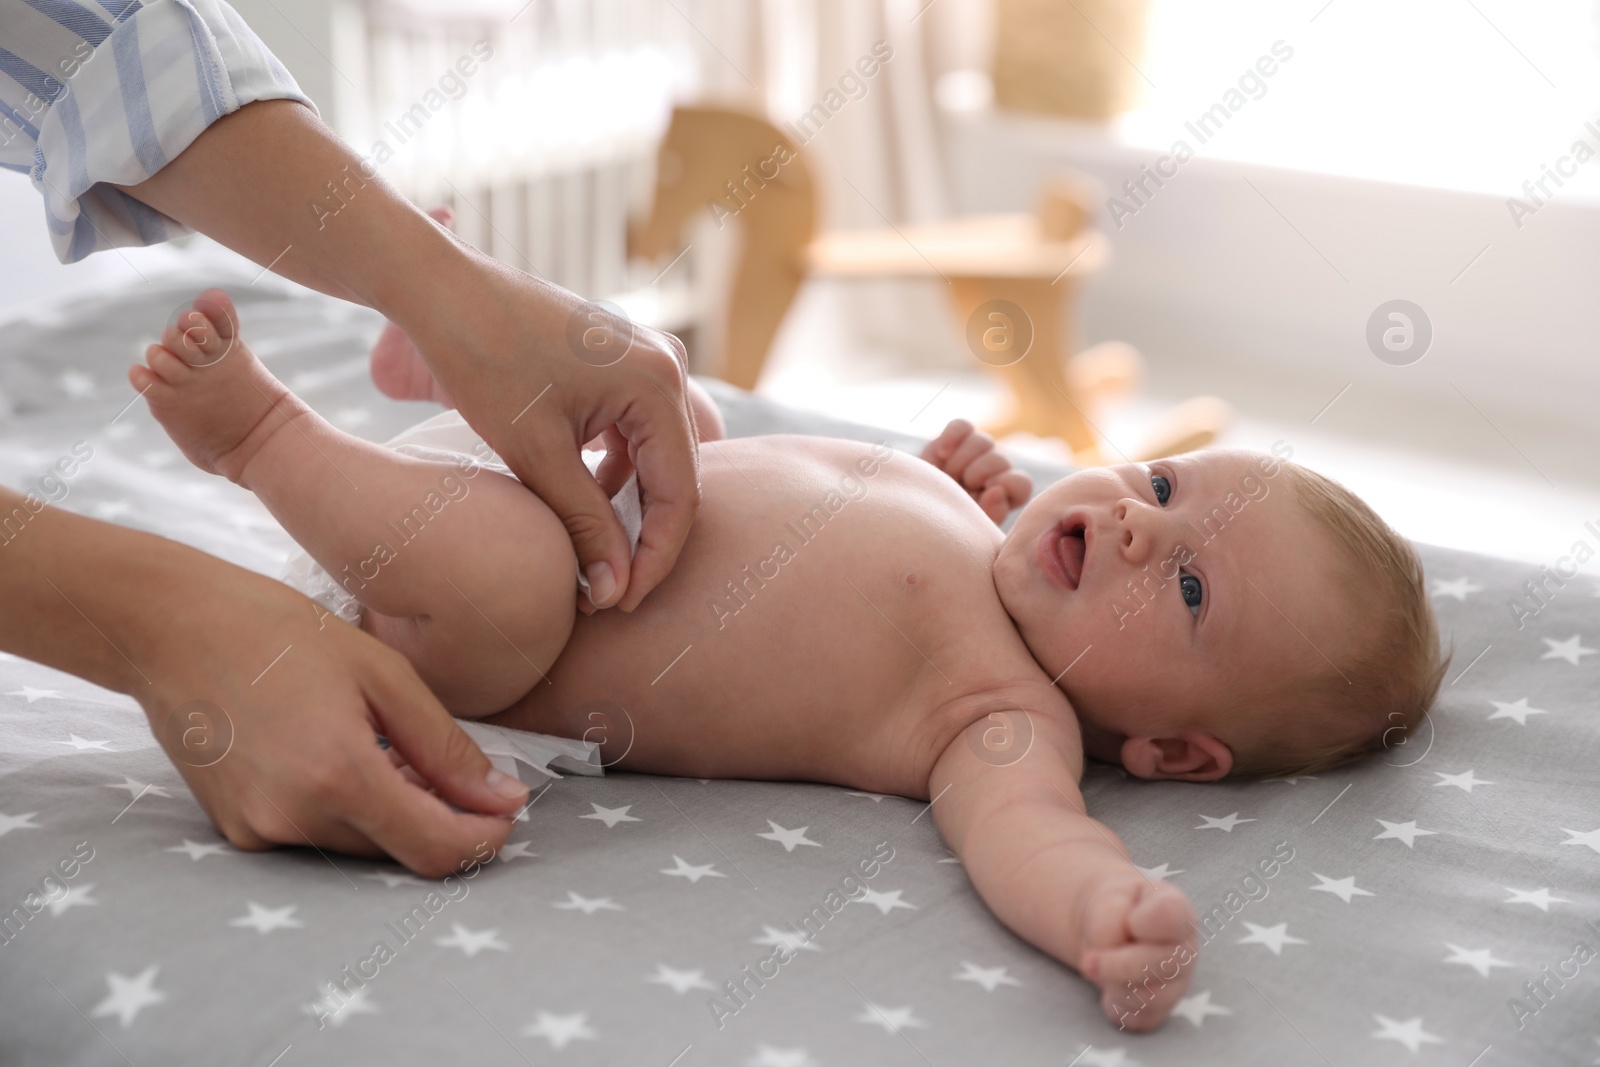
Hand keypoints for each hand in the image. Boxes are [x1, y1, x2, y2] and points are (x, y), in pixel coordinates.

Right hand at [135, 556, 529, 877]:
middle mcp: (293, 818)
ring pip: (360, 848)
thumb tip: (506, 801)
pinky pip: (317, 838)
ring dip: (393, 815)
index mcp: (338, 776)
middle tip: (447, 765)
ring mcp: (258, 831)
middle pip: (399, 852)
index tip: (508, 815)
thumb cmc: (282, 634)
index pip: (435, 850)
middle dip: (440, 820)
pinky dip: (347, 810)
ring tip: (385, 746)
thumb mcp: (384, 676)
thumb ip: (448, 750)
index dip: (482, 842)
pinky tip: (340, 755)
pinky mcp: (237, 831)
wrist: (172, 630)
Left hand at [408, 257, 700, 614]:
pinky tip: (578, 506)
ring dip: (626, 511)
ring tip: (592, 560)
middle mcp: (666, 367)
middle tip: (608, 594)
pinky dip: (611, 476)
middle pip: (676, 478)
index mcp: (658, 383)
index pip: (680, 494)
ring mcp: (646, 363)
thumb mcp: (535, 453)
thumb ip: (583, 525)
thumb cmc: (481, 358)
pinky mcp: (620, 367)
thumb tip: (614, 592)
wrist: (440, 288)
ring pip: (654, 460)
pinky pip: (633, 436)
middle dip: (643, 539)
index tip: (622, 603)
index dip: (655, 557)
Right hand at [920, 419, 1032, 523]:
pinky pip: (962, 426)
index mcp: (1005, 495)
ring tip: (948, 476)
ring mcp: (976, 452)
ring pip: (982, 441)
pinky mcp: (955, 439)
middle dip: (977, 474)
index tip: (984, 493)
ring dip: (962, 460)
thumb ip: (989, 514)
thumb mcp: (968, 529)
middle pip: (1000, 460)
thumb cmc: (947, 524)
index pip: (1021, 483)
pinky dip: (953, 437)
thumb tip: (998, 490)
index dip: (1004, 485)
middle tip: (960, 488)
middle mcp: (995, 470)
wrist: (917, 511)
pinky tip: (942, 454)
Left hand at [1076, 874, 1197, 1030]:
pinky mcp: (1159, 1010)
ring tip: (1096, 967)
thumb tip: (1101, 960)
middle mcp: (1185, 951)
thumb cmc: (1118, 906)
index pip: (1171, 917)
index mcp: (1178, 912)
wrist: (1113, 924)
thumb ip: (1107, 917)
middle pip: (1162, 965)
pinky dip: (1115, 1006)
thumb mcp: (1108, 896)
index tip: (1129, 921)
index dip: (1142, 923)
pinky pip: (1138, 1019)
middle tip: (1087, 961)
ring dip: (1111, 983)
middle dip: (1116, 965)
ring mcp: (1177, 984)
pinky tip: (1109, 990)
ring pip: (1148, 998)